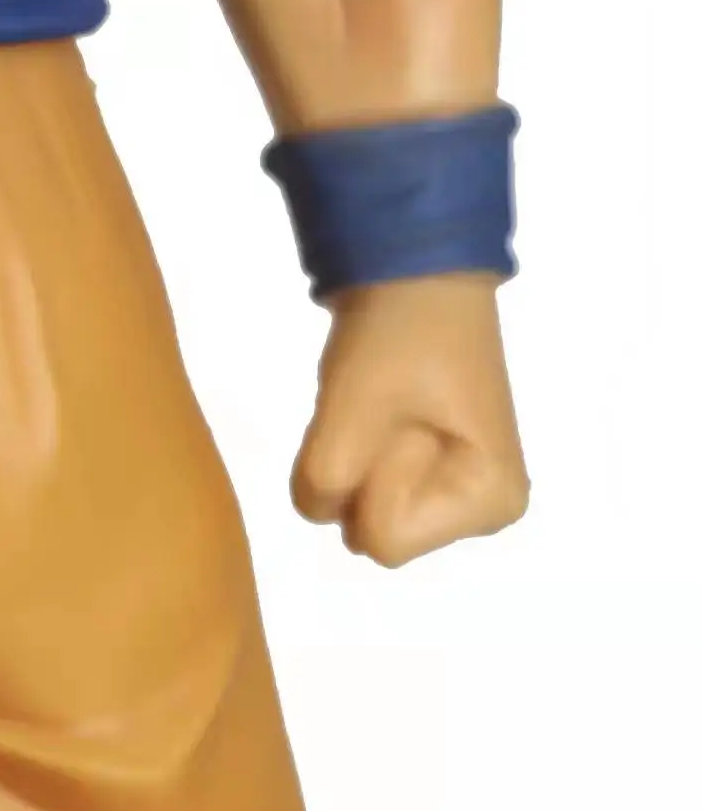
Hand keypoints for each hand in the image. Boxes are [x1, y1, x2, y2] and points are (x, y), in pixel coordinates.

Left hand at [292, 274, 529, 567]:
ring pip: (362, 505)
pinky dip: (354, 443)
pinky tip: (377, 402)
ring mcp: (455, 488)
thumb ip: (328, 477)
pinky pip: (362, 478)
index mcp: (490, 503)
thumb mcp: (354, 404)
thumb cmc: (396, 334)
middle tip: (384, 405)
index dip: (369, 479)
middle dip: (360, 470)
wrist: (413, 268)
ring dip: (354, 454)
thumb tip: (319, 512)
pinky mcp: (428, 463)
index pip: (385, 542)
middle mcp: (483, 511)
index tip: (393, 417)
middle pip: (376, 529)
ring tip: (382, 399)